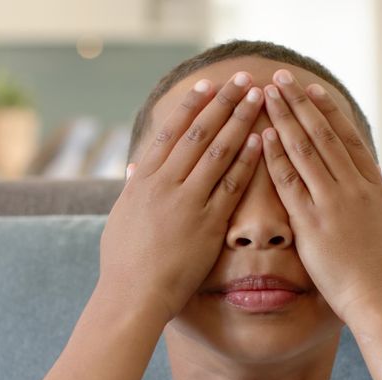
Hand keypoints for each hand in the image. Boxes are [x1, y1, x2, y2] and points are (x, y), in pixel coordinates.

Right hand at [97, 73, 263, 322]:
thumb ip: (131, 190)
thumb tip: (133, 169)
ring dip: (239, 121)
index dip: (190, 106)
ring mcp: (186, 202)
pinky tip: (260, 141)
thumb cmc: (124, 264)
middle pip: (198, 133)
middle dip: (222, 103)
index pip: (169, 133)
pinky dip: (246, 160)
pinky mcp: (207, 224)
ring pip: (217, 152)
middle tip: (243, 80)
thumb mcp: (121, 218)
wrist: (132, 296)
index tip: (207, 85)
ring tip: (257, 99)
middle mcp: (164, 185)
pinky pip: (230, 185)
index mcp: (142, 181)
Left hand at [260, 69, 381, 323]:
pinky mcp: (312, 222)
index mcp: (375, 188)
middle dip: (301, 104)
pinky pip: (290, 181)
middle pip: (325, 135)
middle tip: (283, 79)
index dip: (331, 113)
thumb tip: (375, 176)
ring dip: (285, 118)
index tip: (315, 92)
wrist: (381, 298)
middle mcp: (354, 188)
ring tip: (267, 95)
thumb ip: (380, 199)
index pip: (350, 140)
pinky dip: (277, 155)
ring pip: (306, 150)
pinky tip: (264, 135)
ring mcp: (333, 203)